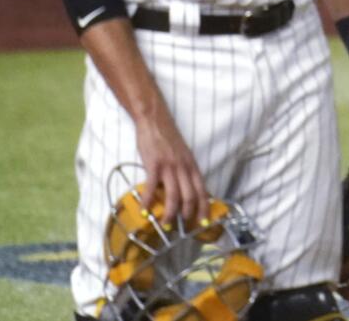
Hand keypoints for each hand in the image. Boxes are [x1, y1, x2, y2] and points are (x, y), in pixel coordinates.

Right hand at [133, 104, 207, 224]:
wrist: (155, 120)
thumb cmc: (168, 139)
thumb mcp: (183, 155)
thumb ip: (185, 171)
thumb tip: (185, 190)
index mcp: (192, 166)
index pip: (203, 191)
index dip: (204, 208)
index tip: (203, 223)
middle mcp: (184, 167)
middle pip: (190, 196)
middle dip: (188, 215)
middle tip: (182, 228)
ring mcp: (169, 166)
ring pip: (174, 195)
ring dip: (170, 212)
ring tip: (165, 224)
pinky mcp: (154, 164)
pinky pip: (152, 187)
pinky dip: (148, 201)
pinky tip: (144, 210)